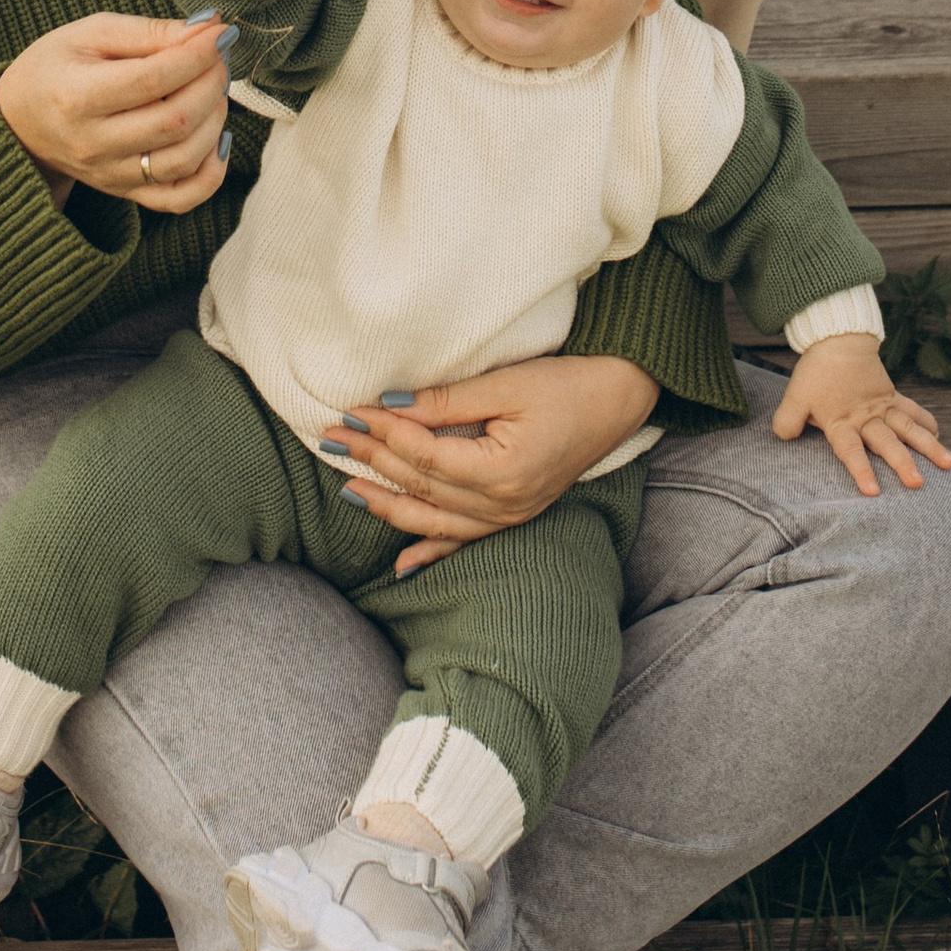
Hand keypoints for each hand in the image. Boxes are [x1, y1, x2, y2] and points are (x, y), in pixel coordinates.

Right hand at [0, 10, 232, 219]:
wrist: (20, 121)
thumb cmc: (56, 67)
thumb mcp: (91, 32)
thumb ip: (149, 31)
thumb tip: (207, 29)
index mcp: (77, 96)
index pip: (153, 79)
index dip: (198, 55)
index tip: (221, 34)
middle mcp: (93, 144)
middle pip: (175, 121)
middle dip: (211, 83)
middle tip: (217, 58)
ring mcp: (110, 175)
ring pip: (184, 160)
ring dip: (215, 121)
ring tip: (213, 90)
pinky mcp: (124, 192)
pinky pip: (180, 199)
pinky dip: (210, 173)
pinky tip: (215, 138)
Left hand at [322, 354, 658, 575]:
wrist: (617, 401)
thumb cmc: (566, 386)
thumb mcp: (506, 385)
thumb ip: (446, 402)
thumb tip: (390, 406)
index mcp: (503, 472)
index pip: (425, 457)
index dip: (384, 434)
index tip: (351, 412)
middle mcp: (504, 505)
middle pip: (423, 487)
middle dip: (374, 462)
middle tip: (333, 439)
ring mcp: (510, 518)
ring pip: (435, 520)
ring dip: (388, 506)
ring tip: (347, 490)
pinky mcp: (514, 517)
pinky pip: (464, 542)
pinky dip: (430, 552)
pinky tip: (400, 565)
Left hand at [770, 334, 950, 498]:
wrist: (837, 339)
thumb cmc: (815, 372)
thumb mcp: (794, 398)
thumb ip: (787, 422)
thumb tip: (784, 439)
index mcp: (841, 421)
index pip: (851, 450)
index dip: (861, 470)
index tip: (874, 492)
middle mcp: (866, 417)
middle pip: (886, 442)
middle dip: (902, 463)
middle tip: (918, 483)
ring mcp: (883, 407)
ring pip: (909, 428)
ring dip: (928, 446)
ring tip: (949, 464)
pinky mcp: (892, 396)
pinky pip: (913, 410)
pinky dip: (926, 422)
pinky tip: (939, 436)